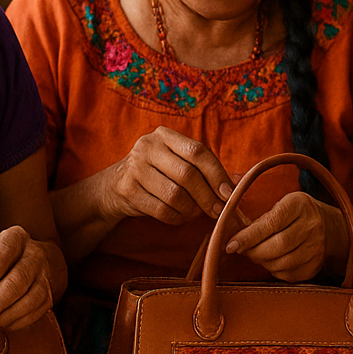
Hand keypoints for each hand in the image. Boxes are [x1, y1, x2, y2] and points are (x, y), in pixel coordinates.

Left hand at [0, 225, 56, 330]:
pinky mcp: (51, 296)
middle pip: (17, 282)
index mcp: (16, 239)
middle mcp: (35, 255)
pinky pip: (35, 313)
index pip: (2, 256)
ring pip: (29, 301)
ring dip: (4, 316)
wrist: (43, 259)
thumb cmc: (7, 257)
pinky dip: (15, 322)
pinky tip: (0, 323)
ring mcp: (46, 276)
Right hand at [101, 127, 233, 225]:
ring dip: (191, 210)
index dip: (216, 174)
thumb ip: (205, 169)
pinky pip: (161, 210)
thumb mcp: (178, 162)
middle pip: (187, 174)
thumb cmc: (158, 173)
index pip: (197, 151)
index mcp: (165, 135)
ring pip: (175, 195)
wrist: (115, 186)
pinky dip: (177, 218)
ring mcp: (135, 168)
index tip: (229, 194)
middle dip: (207, 197)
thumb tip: (238, 184)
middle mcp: (148, 147)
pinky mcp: (128, 190)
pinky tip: (180, 216)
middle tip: (218, 211)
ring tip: (196, 213)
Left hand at [225, 191, 343, 282]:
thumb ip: (260, 221)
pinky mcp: (316, 265)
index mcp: (299, 205)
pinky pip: (289, 274)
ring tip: (258, 255)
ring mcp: (316, 247)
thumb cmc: (294, 215)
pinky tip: (273, 261)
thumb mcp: (280, 206)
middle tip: (242, 250)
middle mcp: (312, 225)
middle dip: (254, 252)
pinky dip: (275, 270)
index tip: (230, 245)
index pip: (270, 223)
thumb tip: (233, 239)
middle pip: (277, 246)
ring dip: (263, 262)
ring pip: (282, 263)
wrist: (328, 226)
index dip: (248, 236)